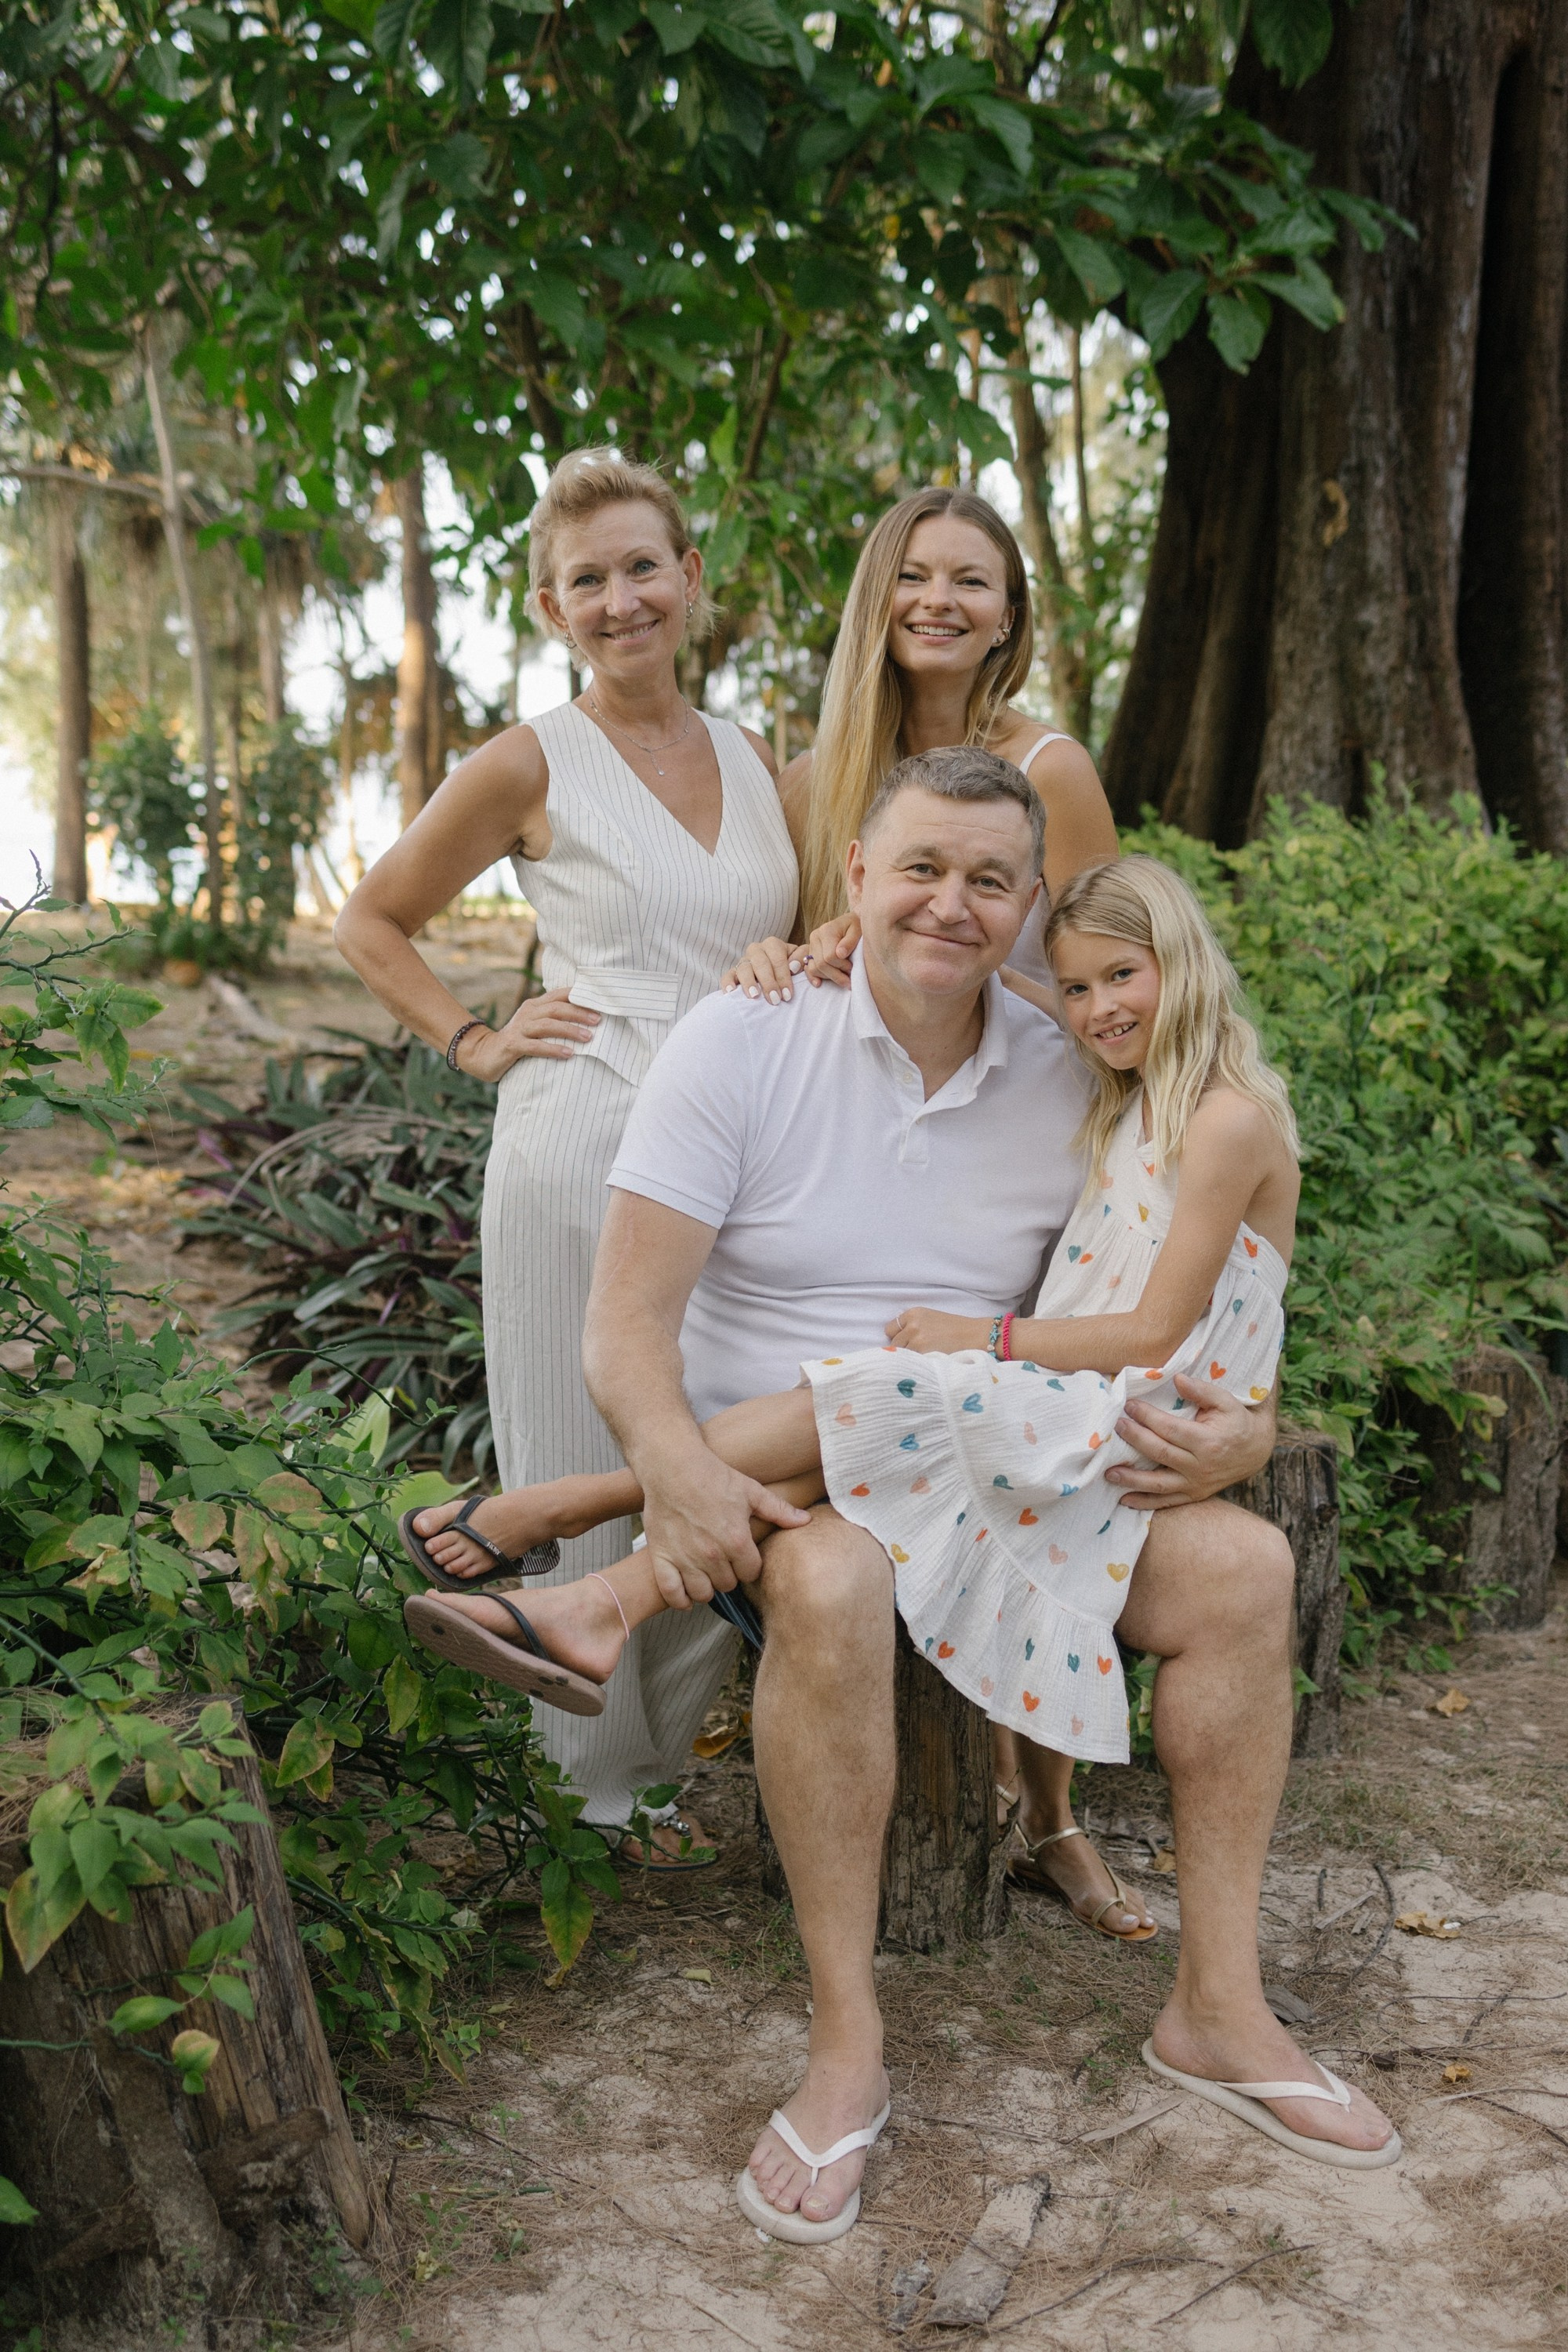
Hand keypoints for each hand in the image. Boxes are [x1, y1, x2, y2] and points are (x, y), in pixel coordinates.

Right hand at [456, 989, 600, 1077]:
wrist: (484, 1054)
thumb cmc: (518, 1041)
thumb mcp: (536, 1027)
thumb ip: (554, 1021)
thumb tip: (586, 1021)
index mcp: (535, 1006)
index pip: (559, 995)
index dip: (579, 996)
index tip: (599, 1002)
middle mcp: (528, 1013)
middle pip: (556, 1008)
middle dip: (579, 1013)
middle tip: (598, 1020)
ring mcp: (519, 1028)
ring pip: (547, 1025)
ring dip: (569, 1030)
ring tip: (588, 1037)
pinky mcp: (513, 1045)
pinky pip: (536, 1046)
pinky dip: (553, 1049)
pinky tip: (568, 1054)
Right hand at [640, 1447, 811, 1607]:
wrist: (673, 1467)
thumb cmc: (713, 1476)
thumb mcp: (751, 1491)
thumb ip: (779, 1511)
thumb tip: (806, 1521)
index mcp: (736, 1541)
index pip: (751, 1573)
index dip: (749, 1565)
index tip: (742, 1555)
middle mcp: (712, 1555)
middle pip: (728, 1585)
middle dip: (728, 1574)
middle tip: (723, 1560)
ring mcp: (685, 1558)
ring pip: (703, 1594)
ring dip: (707, 1587)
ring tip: (707, 1573)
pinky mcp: (662, 1557)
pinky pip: (672, 1593)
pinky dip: (679, 1599)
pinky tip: (686, 1593)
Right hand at [721, 936, 806, 1001]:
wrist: (777, 973)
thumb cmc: (791, 968)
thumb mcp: (800, 960)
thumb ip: (802, 959)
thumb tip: (794, 966)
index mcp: (773, 945)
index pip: (778, 959)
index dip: (784, 977)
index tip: (788, 995)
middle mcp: (756, 950)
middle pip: (761, 964)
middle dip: (769, 983)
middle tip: (775, 1000)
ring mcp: (744, 961)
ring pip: (744, 969)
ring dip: (749, 983)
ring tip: (755, 996)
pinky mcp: (733, 972)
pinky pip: (727, 976)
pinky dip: (728, 983)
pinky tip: (731, 992)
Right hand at [802, 912, 858, 986]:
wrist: (850, 923)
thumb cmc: (857, 927)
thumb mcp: (858, 930)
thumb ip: (850, 941)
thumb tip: (840, 954)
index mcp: (826, 931)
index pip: (830, 956)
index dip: (842, 966)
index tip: (852, 968)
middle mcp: (815, 937)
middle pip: (821, 964)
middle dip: (836, 975)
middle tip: (849, 979)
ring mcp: (811, 945)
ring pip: (814, 969)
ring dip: (829, 977)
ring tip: (842, 978)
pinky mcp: (810, 953)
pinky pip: (808, 969)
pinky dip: (813, 977)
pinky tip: (819, 983)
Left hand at [886, 1307, 991, 1354]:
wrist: (976, 1335)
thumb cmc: (955, 1329)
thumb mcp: (930, 1318)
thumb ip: (912, 1325)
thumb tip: (895, 1341)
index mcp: (913, 1313)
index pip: (890, 1329)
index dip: (898, 1337)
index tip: (907, 1342)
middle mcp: (913, 1325)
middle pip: (893, 1344)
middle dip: (902, 1349)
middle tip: (918, 1352)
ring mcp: (917, 1341)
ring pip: (901, 1356)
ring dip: (909, 1359)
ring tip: (924, 1358)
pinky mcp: (924, 1355)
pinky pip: (911, 1363)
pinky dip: (916, 1366)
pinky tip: (926, 1364)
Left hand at [1105, 1374, 1276, 1509]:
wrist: (1256, 1450)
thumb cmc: (1237, 1420)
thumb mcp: (1226, 1401)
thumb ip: (1201, 1390)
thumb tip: (1176, 1379)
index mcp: (1208, 1441)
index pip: (1170, 1429)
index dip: (1147, 1417)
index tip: (1129, 1405)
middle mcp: (1201, 1466)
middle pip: (1160, 1453)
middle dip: (1135, 1439)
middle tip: (1115, 1426)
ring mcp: (1196, 1484)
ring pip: (1159, 1484)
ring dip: (1132, 1479)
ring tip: (1108, 1473)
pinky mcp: (1194, 1495)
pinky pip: (1167, 1502)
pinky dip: (1145, 1503)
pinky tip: (1124, 1500)